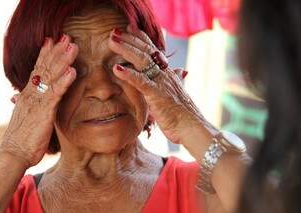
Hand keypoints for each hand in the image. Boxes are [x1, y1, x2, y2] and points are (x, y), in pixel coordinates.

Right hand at [0, 35, 77, 166]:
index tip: (53, 40)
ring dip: (63, 60)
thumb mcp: (25, 116)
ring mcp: (37, 101)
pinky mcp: (44, 111)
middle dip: (56, 51)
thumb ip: (27, 104)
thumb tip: (18, 97)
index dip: (46, 54)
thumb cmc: (22, 137)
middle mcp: (31, 93)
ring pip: (51, 76)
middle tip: (67, 37)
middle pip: (45, 67)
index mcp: (29, 94)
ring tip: (72, 46)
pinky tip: (73, 71)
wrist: (14, 153)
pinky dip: (64, 81)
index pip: (38, 69)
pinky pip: (55, 93)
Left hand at [108, 25, 216, 143]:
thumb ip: (177, 79)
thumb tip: (181, 71)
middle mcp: (165, 73)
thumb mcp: (179, 91)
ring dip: (126, 49)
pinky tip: (116, 69)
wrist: (192, 127)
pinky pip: (141, 82)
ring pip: (142, 60)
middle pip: (146, 50)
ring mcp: (161, 83)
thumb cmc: (184, 113)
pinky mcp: (157, 95)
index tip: (129, 28)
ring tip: (112, 42)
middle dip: (129, 39)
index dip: (141, 38)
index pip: (153, 50)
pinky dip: (128, 74)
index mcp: (168, 72)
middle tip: (114, 31)